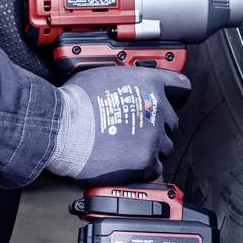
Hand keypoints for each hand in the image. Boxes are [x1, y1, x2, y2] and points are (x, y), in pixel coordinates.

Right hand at [46, 66, 186, 182]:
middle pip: (172, 121)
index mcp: (148, 84)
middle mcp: (156, 109)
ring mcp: (153, 136)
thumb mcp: (103, 76)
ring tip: (127, 148)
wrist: (61, 130)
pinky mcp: (146, 161)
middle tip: (136, 130)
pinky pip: (155, 167)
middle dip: (157, 126)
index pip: (180, 87)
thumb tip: (127, 87)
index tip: (174, 100)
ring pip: (165, 146)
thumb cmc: (74, 104)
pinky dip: (143, 167)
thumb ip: (126, 81)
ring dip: (150, 148)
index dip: (176, 95)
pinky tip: (126, 161)